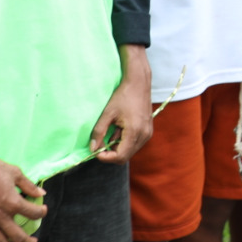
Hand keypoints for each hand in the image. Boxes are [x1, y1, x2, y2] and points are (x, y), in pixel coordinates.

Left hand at [93, 45, 153, 163]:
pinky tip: (120, 130)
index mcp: (134, 131)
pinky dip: (125, 142)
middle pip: (125, 156)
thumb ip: (99, 132)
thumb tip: (92, 148)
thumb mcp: (107, 113)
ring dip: (118, 147)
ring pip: (130, 151)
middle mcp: (144, 135)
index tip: (95, 151)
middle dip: (111, 153)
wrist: (139, 83)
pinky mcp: (148, 131)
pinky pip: (135, 144)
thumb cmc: (123, 96)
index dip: (106, 158)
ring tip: (112, 132)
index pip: (120, 156)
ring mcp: (148, 133)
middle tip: (100, 143)